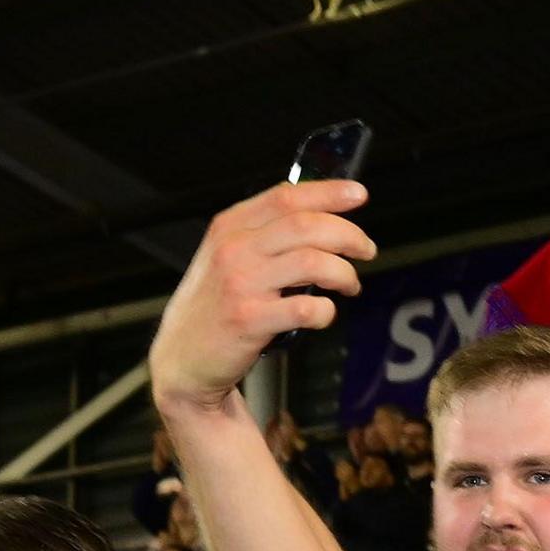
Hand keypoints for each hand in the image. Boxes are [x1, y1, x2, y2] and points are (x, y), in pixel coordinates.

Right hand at [149, 179, 377, 411]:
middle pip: (307, 226)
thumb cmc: (214, 305)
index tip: (359, 194)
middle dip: (349, 235)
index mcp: (230, 226)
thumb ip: (265, 233)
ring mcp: (241, 284)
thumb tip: (321, 217)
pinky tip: (323, 314)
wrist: (183, 358)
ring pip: (313, 263)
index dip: (329, 193)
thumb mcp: (227, 255)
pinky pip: (307, 308)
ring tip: (350, 285)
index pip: (286, 196)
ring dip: (345, 274)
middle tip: (367, 250)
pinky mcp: (250, 320)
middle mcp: (234, 249)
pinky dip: (326, 311)